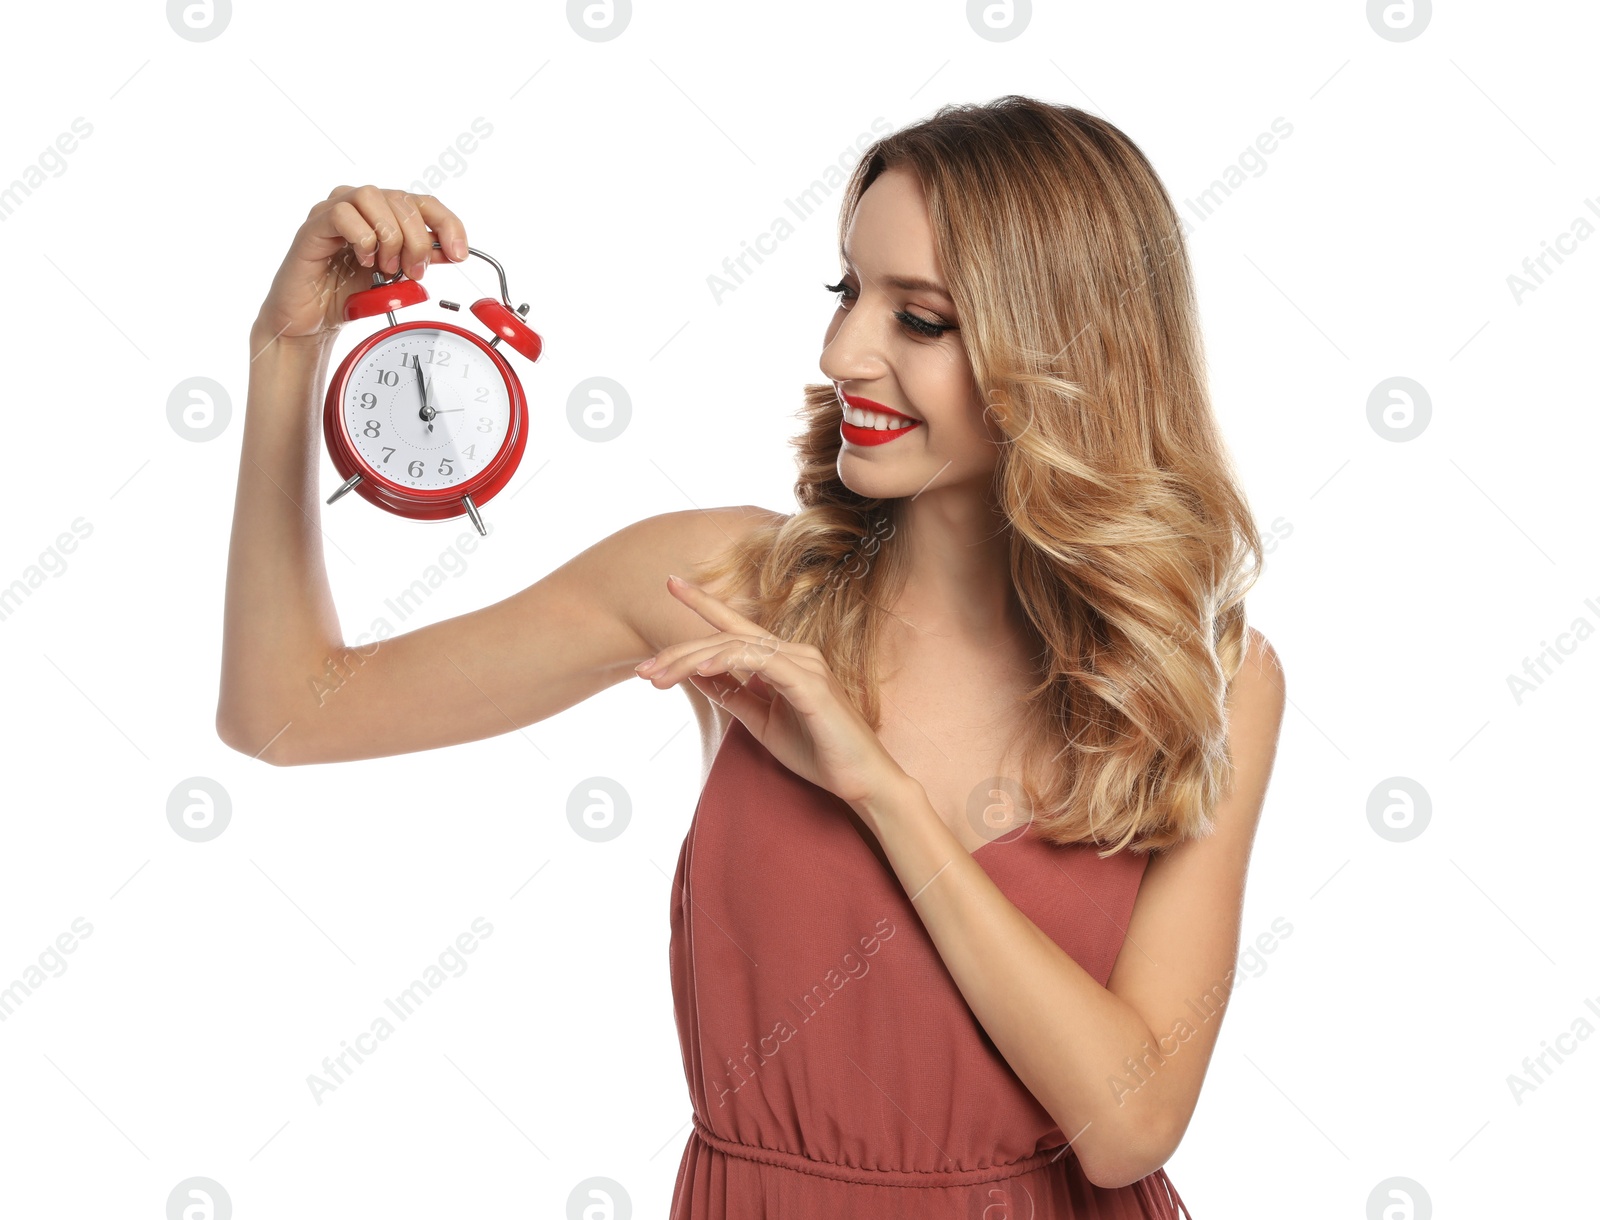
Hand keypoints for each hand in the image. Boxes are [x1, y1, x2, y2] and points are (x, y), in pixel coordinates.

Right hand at [252, 185, 468, 351]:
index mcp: (383, 214)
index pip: (422, 201)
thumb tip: (449, 250)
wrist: (313, 320)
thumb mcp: (397, 278)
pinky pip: (343, 214)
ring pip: (372, 197)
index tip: (458, 253)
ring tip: (384, 266)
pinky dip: (362, 238)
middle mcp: (358, 206)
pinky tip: (362, 260)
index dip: (446, 223)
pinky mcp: (314, 226)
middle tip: (412, 271)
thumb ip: (421, 259)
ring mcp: (333, 211)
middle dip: (416, 240)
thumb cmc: (347, 294)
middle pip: (401, 200)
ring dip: (389, 236)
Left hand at [635, 575, 908, 810]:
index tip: (672, 583)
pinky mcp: (810, 683)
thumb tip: (698, 676)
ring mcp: (804, 664)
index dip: (704, 603)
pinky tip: (700, 670)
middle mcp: (795, 653)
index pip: (736, 627)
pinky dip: (727, 662)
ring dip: (691, 661)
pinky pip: (761, 663)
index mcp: (784, 660)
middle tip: (642, 671)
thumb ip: (734, 696)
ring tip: (657, 676)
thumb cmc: (818, 752)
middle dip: (679, 652)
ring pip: (735, 647)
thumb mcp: (762, 722)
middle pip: (725, 639)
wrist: (861, 781)